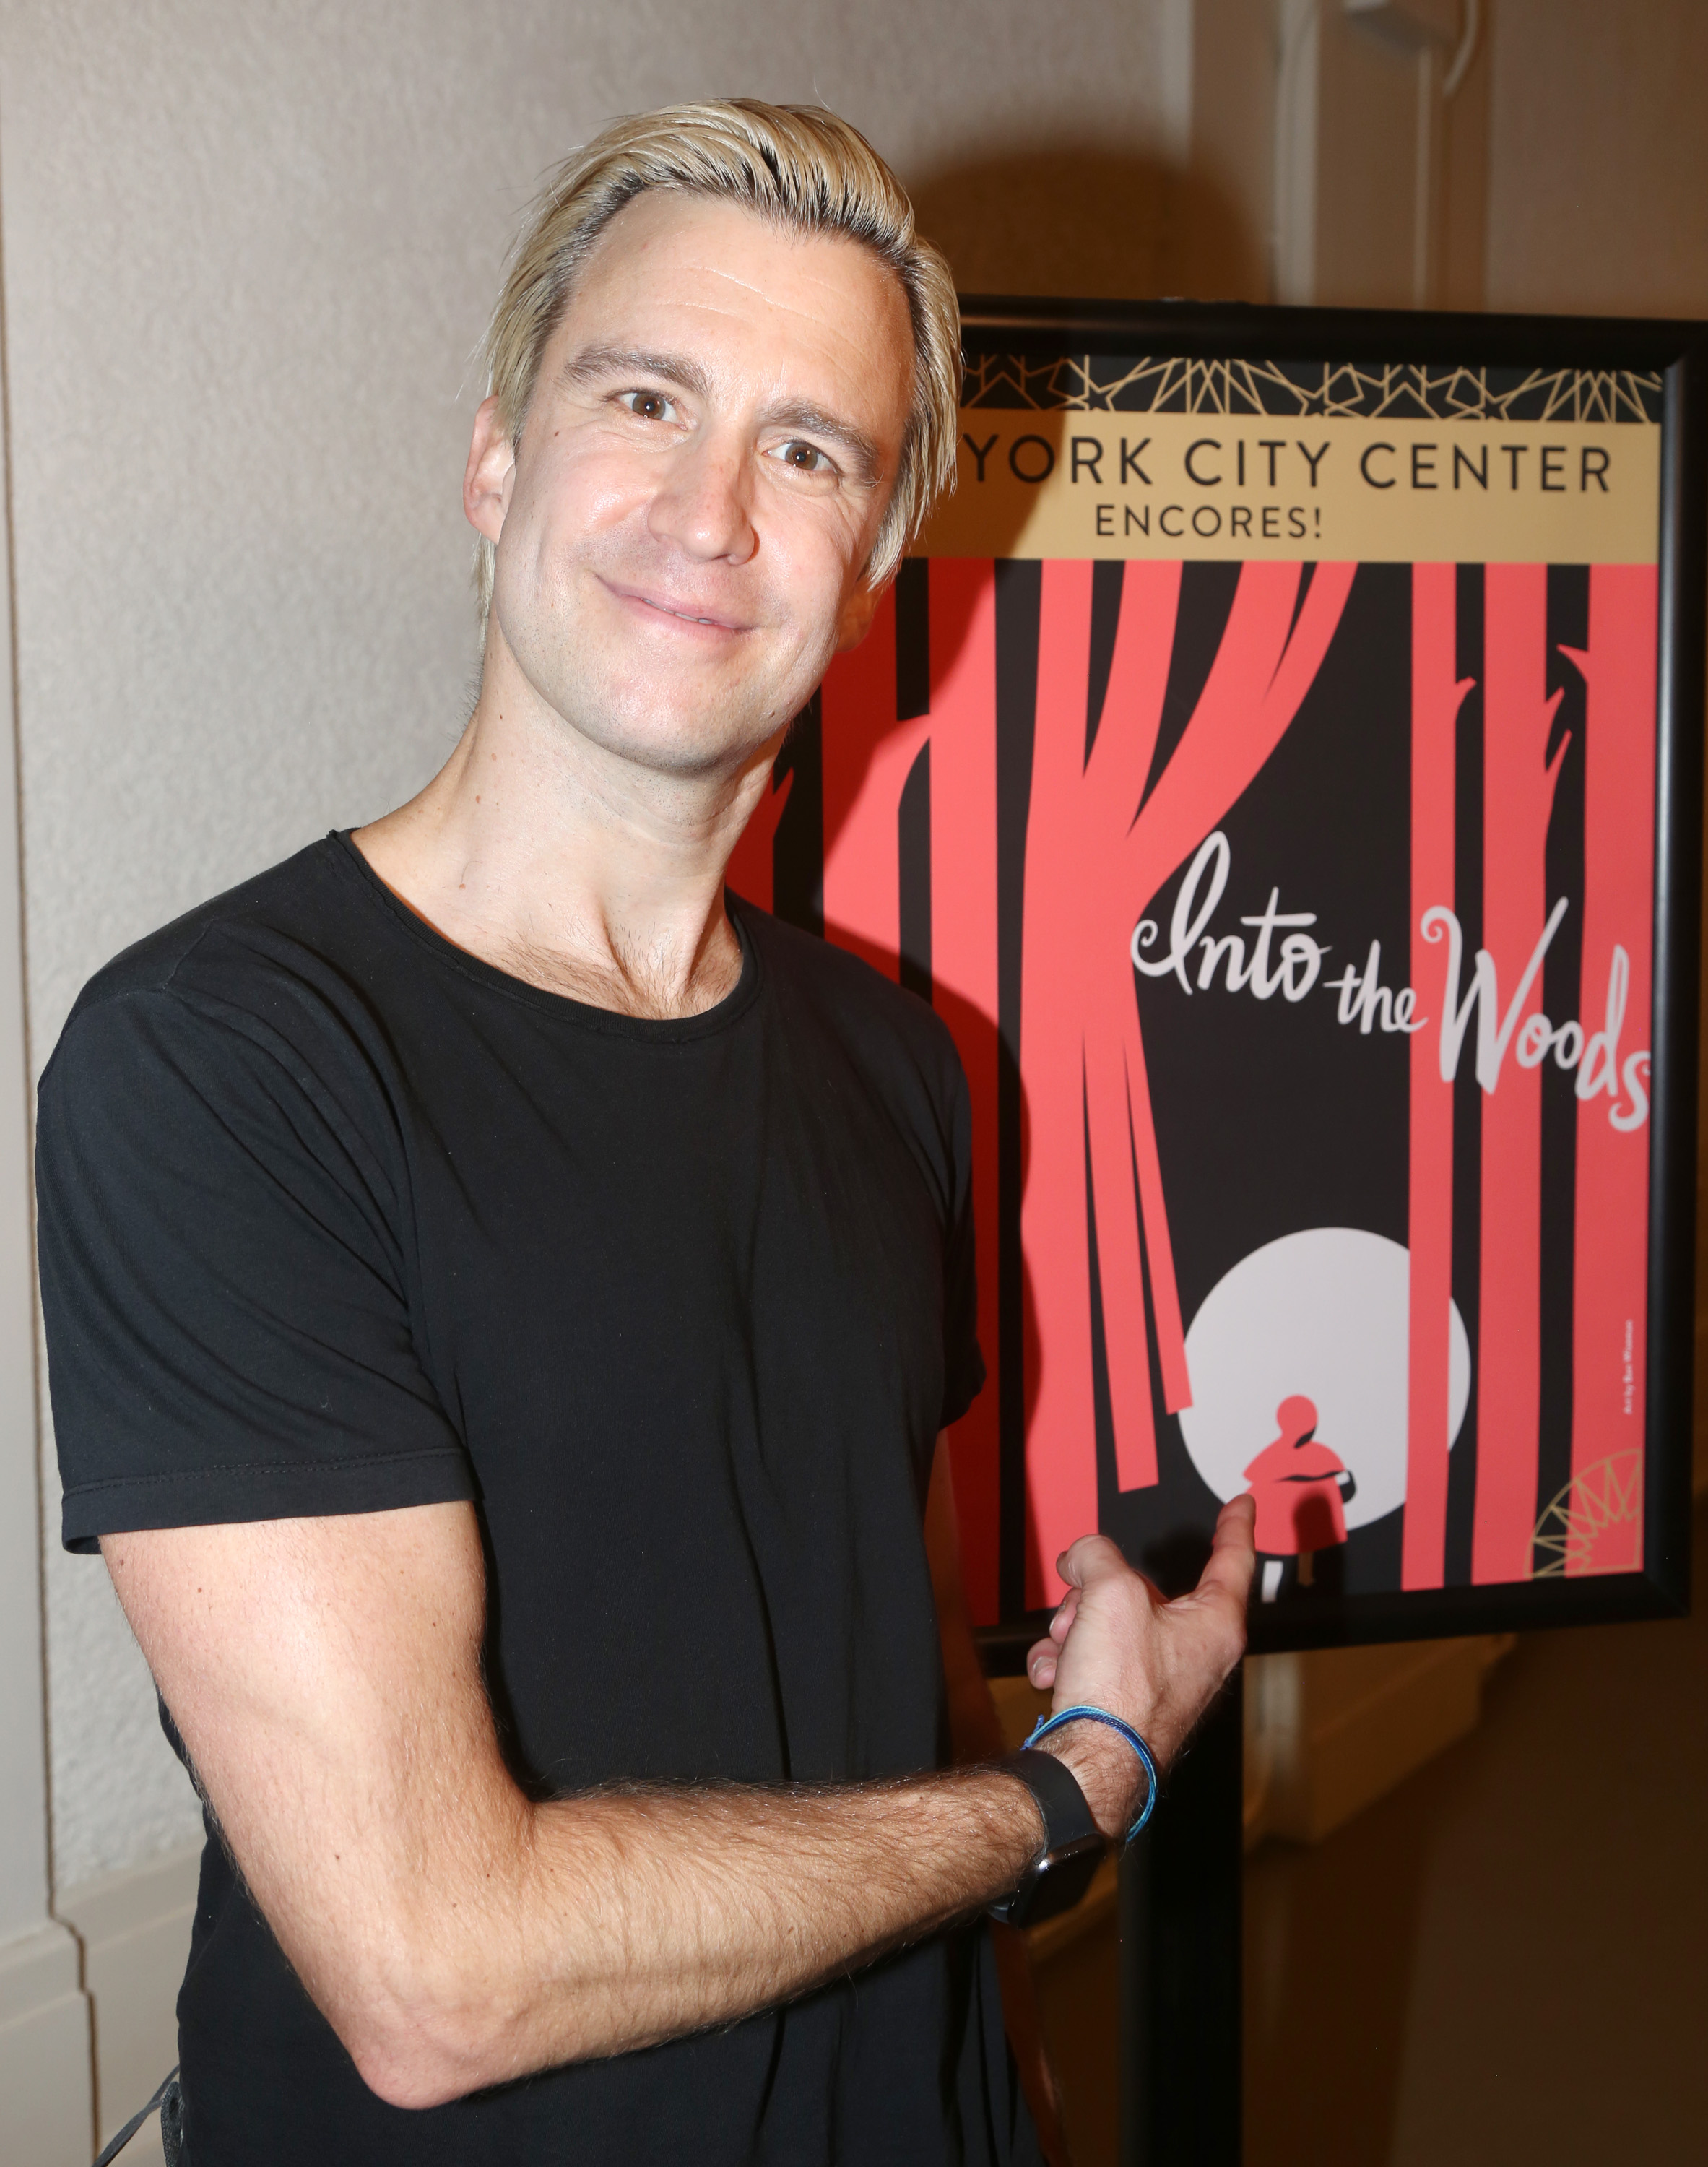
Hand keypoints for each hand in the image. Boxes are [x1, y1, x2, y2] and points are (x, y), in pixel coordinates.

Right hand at [1022, 1497, 1255, 1838]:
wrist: (1091, 1762)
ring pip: (1110, 1623)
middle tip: (1077, 1597)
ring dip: (1074, 1628)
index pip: (1232, 1559)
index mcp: (1213, 1623)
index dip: (1236, 1525)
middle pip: (1144, 1591)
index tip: (1242, 1505)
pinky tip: (1054, 1674)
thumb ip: (1098, 1556)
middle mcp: (1196, 1653)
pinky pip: (1095, 1660)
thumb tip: (1083, 1557)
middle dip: (1098, 1590)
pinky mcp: (1129, 1703)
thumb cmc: (1122, 1691)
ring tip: (1063, 1647)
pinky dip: (1067, 1662)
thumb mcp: (1110, 1593)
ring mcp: (1162, 1681)